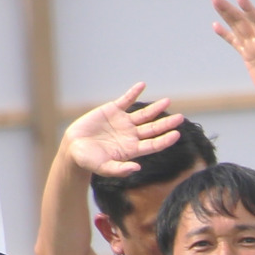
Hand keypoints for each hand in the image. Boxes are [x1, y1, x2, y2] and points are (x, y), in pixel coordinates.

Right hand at [63, 83, 183, 176]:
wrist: (74, 148)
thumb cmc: (89, 161)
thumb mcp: (104, 167)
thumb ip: (120, 169)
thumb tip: (137, 168)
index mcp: (132, 149)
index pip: (153, 144)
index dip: (165, 140)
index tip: (176, 134)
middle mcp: (131, 135)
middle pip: (153, 128)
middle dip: (166, 123)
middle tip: (180, 118)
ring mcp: (123, 122)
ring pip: (143, 114)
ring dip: (155, 108)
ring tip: (168, 102)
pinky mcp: (113, 111)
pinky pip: (126, 100)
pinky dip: (134, 93)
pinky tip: (142, 85)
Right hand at [211, 0, 254, 111]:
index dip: (249, 9)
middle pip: (243, 21)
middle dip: (230, 9)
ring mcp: (254, 49)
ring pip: (237, 28)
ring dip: (226, 14)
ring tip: (215, 0)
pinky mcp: (249, 58)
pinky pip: (235, 43)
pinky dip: (225, 34)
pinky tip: (215, 25)